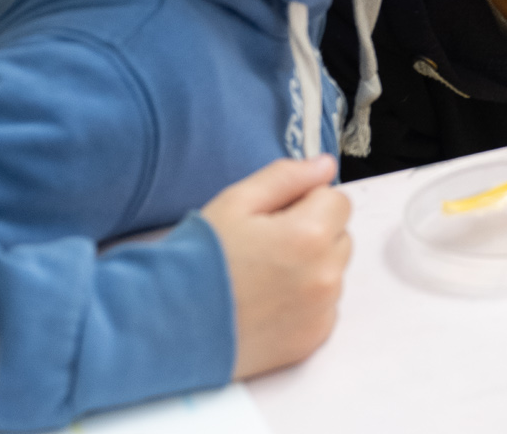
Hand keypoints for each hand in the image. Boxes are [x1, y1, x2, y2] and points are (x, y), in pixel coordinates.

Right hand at [198, 154, 349, 381]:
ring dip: (311, 269)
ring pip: (333, 272)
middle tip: (266, 248)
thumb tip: (324, 166)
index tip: (276, 217)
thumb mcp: (235, 203)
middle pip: (340, 236)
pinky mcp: (312, 340)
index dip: (306, 202)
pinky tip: (267, 304)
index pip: (337, 200)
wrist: (166, 327)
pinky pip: (324, 307)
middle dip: (313, 234)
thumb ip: (286, 177)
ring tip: (262, 278)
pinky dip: (305, 303)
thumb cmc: (197, 263)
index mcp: (309, 235)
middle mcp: (323, 276)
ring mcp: (320, 312)